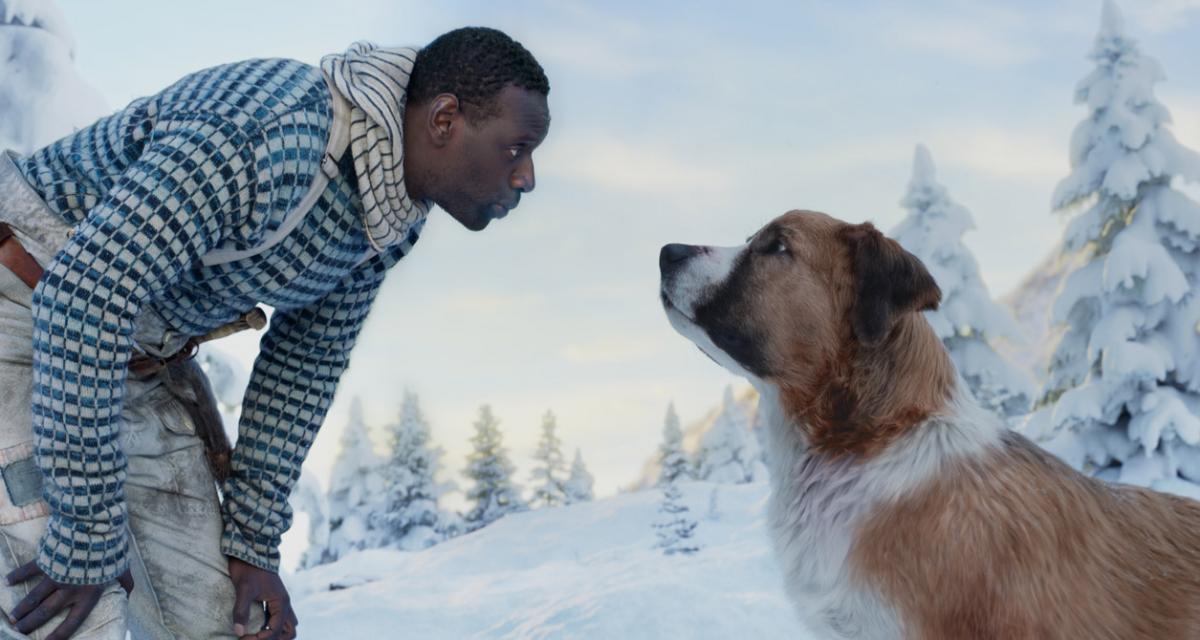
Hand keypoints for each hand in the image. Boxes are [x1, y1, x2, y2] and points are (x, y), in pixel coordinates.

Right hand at [4, 560, 132, 639]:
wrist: (97, 527)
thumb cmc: (112, 549)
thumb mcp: (122, 568)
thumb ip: (125, 583)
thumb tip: (129, 594)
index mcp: (88, 594)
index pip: (73, 621)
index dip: (60, 634)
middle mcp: (70, 589)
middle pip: (46, 612)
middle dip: (31, 624)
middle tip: (20, 630)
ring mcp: (56, 576)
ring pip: (33, 598)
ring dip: (21, 609)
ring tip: (13, 618)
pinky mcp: (46, 561)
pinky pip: (28, 571)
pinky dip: (17, 576)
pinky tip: (7, 581)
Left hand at [228, 556, 296, 639]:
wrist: (251, 549)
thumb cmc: (249, 567)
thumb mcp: (244, 589)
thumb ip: (241, 611)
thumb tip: (238, 632)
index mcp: (281, 602)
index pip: (275, 630)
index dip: (260, 638)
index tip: (243, 638)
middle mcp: (284, 604)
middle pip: (290, 631)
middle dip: (274, 639)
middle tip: (254, 639)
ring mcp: (280, 601)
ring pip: (288, 625)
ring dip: (276, 633)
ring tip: (257, 636)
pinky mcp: (273, 598)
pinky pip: (278, 617)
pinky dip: (271, 626)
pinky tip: (257, 626)